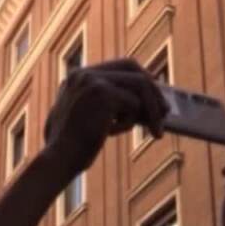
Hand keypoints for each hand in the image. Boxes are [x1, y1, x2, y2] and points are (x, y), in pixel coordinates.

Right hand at [44, 59, 167, 177]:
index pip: (117, 66)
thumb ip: (108, 108)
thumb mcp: (88, 120)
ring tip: (155, 131)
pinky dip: (128, 122)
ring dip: (151, 109)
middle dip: (152, 87)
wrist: (59, 159)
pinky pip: (134, 104)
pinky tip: (110, 133)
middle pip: (131, 66)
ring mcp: (93, 80)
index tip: (153, 89)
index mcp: (76, 77)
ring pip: (139, 84)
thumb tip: (142, 108)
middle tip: (165, 109)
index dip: (139, 76)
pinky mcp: (103, 93)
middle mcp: (83, 73)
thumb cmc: (71, 148)